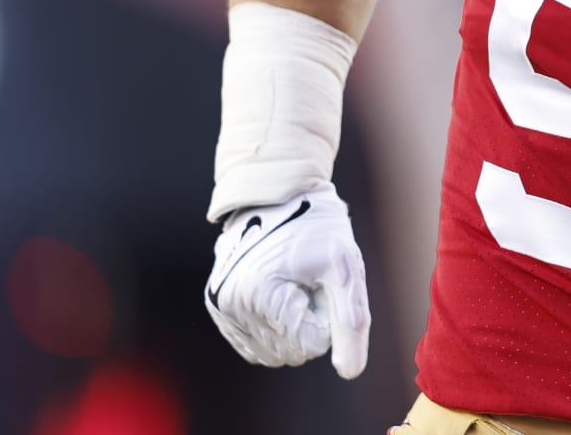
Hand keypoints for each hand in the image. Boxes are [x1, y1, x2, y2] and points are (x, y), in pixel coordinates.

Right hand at [204, 181, 370, 377]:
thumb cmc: (318, 230)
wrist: (281, 198)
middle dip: (310, 323)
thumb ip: (352, 322)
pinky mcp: (218, 308)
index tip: (322, 283)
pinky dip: (275, 328)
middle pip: (290, 353)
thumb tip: (350, 372)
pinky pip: (254, 345)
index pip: (310, 346)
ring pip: (272, 354)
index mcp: (260, 293)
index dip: (327, 317)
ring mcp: (220, 307)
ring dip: (292, 327)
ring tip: (294, 284)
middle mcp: (231, 303)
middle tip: (310, 282)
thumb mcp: (346, 269)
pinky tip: (280, 294)